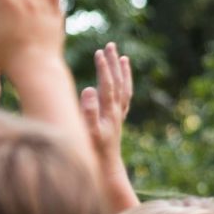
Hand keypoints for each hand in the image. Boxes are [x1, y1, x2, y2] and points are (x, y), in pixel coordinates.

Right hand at [81, 42, 132, 171]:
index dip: (104, 68)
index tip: (99, 52)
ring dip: (123, 72)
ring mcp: (118, 115)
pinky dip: (124, 86)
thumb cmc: (93, 151)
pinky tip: (122, 82)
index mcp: (109, 112)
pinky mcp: (118, 121)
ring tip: (122, 57)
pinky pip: (125, 98)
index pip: (108, 84)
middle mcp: (117, 111)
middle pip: (117, 82)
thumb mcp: (88, 132)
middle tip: (110, 46)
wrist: (106, 168)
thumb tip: (89, 88)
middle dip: (113, 63)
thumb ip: (88, 110)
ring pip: (124, 89)